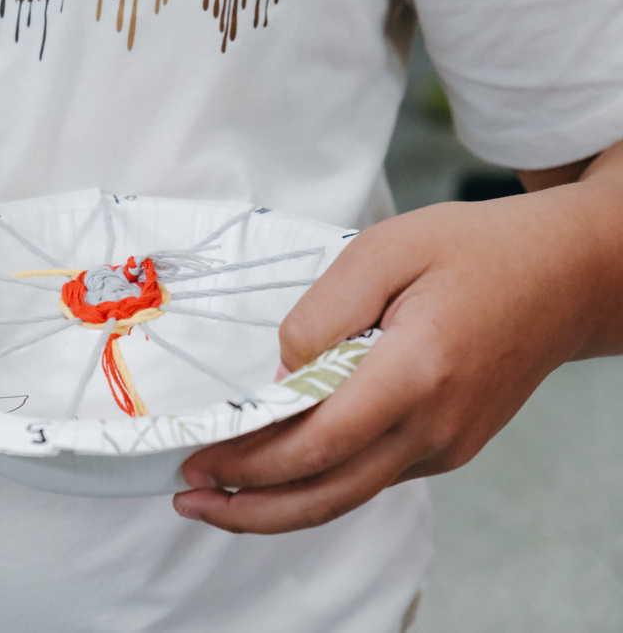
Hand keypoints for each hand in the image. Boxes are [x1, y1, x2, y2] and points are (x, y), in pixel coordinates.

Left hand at [173, 165, 622, 533]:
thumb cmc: (475, 250)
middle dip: (248, 507)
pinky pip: (371, 478)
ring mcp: (446, 445)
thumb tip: (280, 375)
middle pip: (326, 493)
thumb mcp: (385, 249)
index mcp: (416, 372)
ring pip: (347, 497)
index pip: (317, 442)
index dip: (250, 463)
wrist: (567, 276)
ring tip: (219, 500)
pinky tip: (278, 472)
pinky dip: (317, 485)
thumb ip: (322, 313)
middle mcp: (433, 427)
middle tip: (189, 499)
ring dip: (277, 507)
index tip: (197, 460)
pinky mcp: (448, 447)